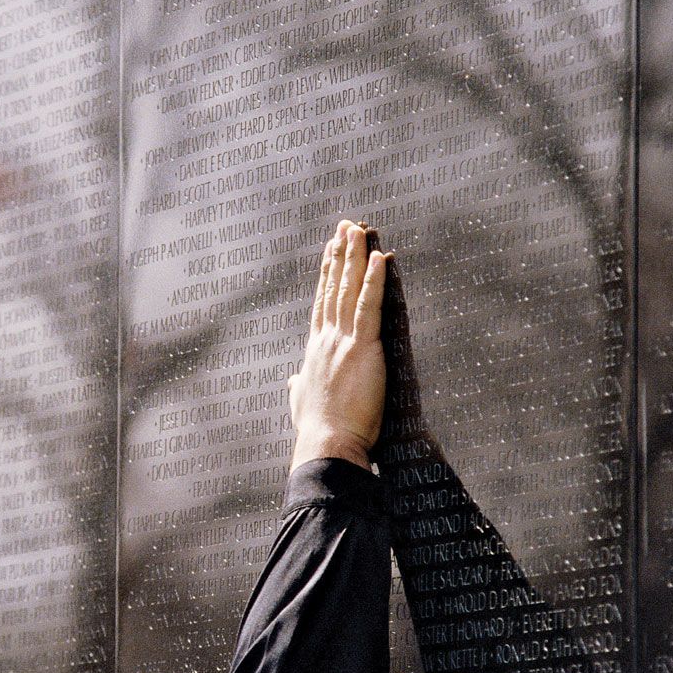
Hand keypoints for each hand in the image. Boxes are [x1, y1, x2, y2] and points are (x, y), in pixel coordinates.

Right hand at [289, 220, 388, 471]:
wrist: (326, 445)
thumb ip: (298, 387)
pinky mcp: (363, 349)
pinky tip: (381, 257)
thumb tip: (292, 380)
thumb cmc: (316, 432)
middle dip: (340, 255)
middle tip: (345, 227)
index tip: (330, 251)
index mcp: (314, 351)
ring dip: (355, 257)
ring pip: (350, 290)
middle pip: (334, 289)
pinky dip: (375, 281)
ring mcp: (342, 342)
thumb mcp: (302, 404)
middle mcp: (325, 340)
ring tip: (359, 230)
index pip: (322, 304)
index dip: (326, 275)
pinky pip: (370, 307)